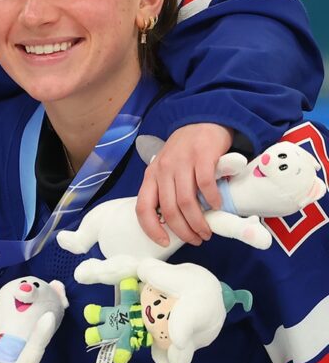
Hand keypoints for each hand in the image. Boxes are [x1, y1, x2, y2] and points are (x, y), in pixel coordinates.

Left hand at [135, 123, 232, 246]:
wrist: (204, 120)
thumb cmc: (186, 152)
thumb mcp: (167, 169)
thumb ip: (166, 190)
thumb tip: (171, 222)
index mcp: (151, 176)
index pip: (143, 208)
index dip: (151, 229)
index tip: (164, 242)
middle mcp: (163, 170)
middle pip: (169, 209)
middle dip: (182, 230)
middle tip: (196, 239)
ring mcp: (182, 162)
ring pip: (186, 202)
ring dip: (198, 221)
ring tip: (207, 231)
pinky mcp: (203, 156)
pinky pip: (206, 184)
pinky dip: (213, 200)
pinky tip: (218, 207)